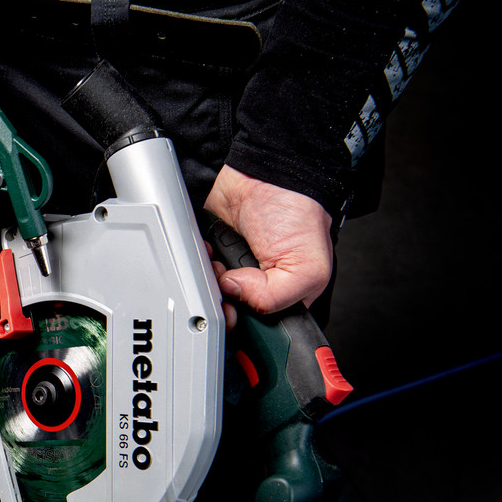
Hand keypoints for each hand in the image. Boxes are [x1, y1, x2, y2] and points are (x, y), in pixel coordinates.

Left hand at [203, 165, 332, 327]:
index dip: (247, 325)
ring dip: (208, 279)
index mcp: (286, 297)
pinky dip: (196, 261)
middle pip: (229, 314)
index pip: (261, 329)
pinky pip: (194, 269)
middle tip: (228, 282)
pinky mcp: (213, 253)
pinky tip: (209, 251)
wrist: (268, 173)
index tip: (238, 314)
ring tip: (220, 262)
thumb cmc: (298, 212)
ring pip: (209, 293)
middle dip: (223, 302)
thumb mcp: (308, 268)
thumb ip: (276, 297)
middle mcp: (258, 287)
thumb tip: (237, 296)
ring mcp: (234, 271)